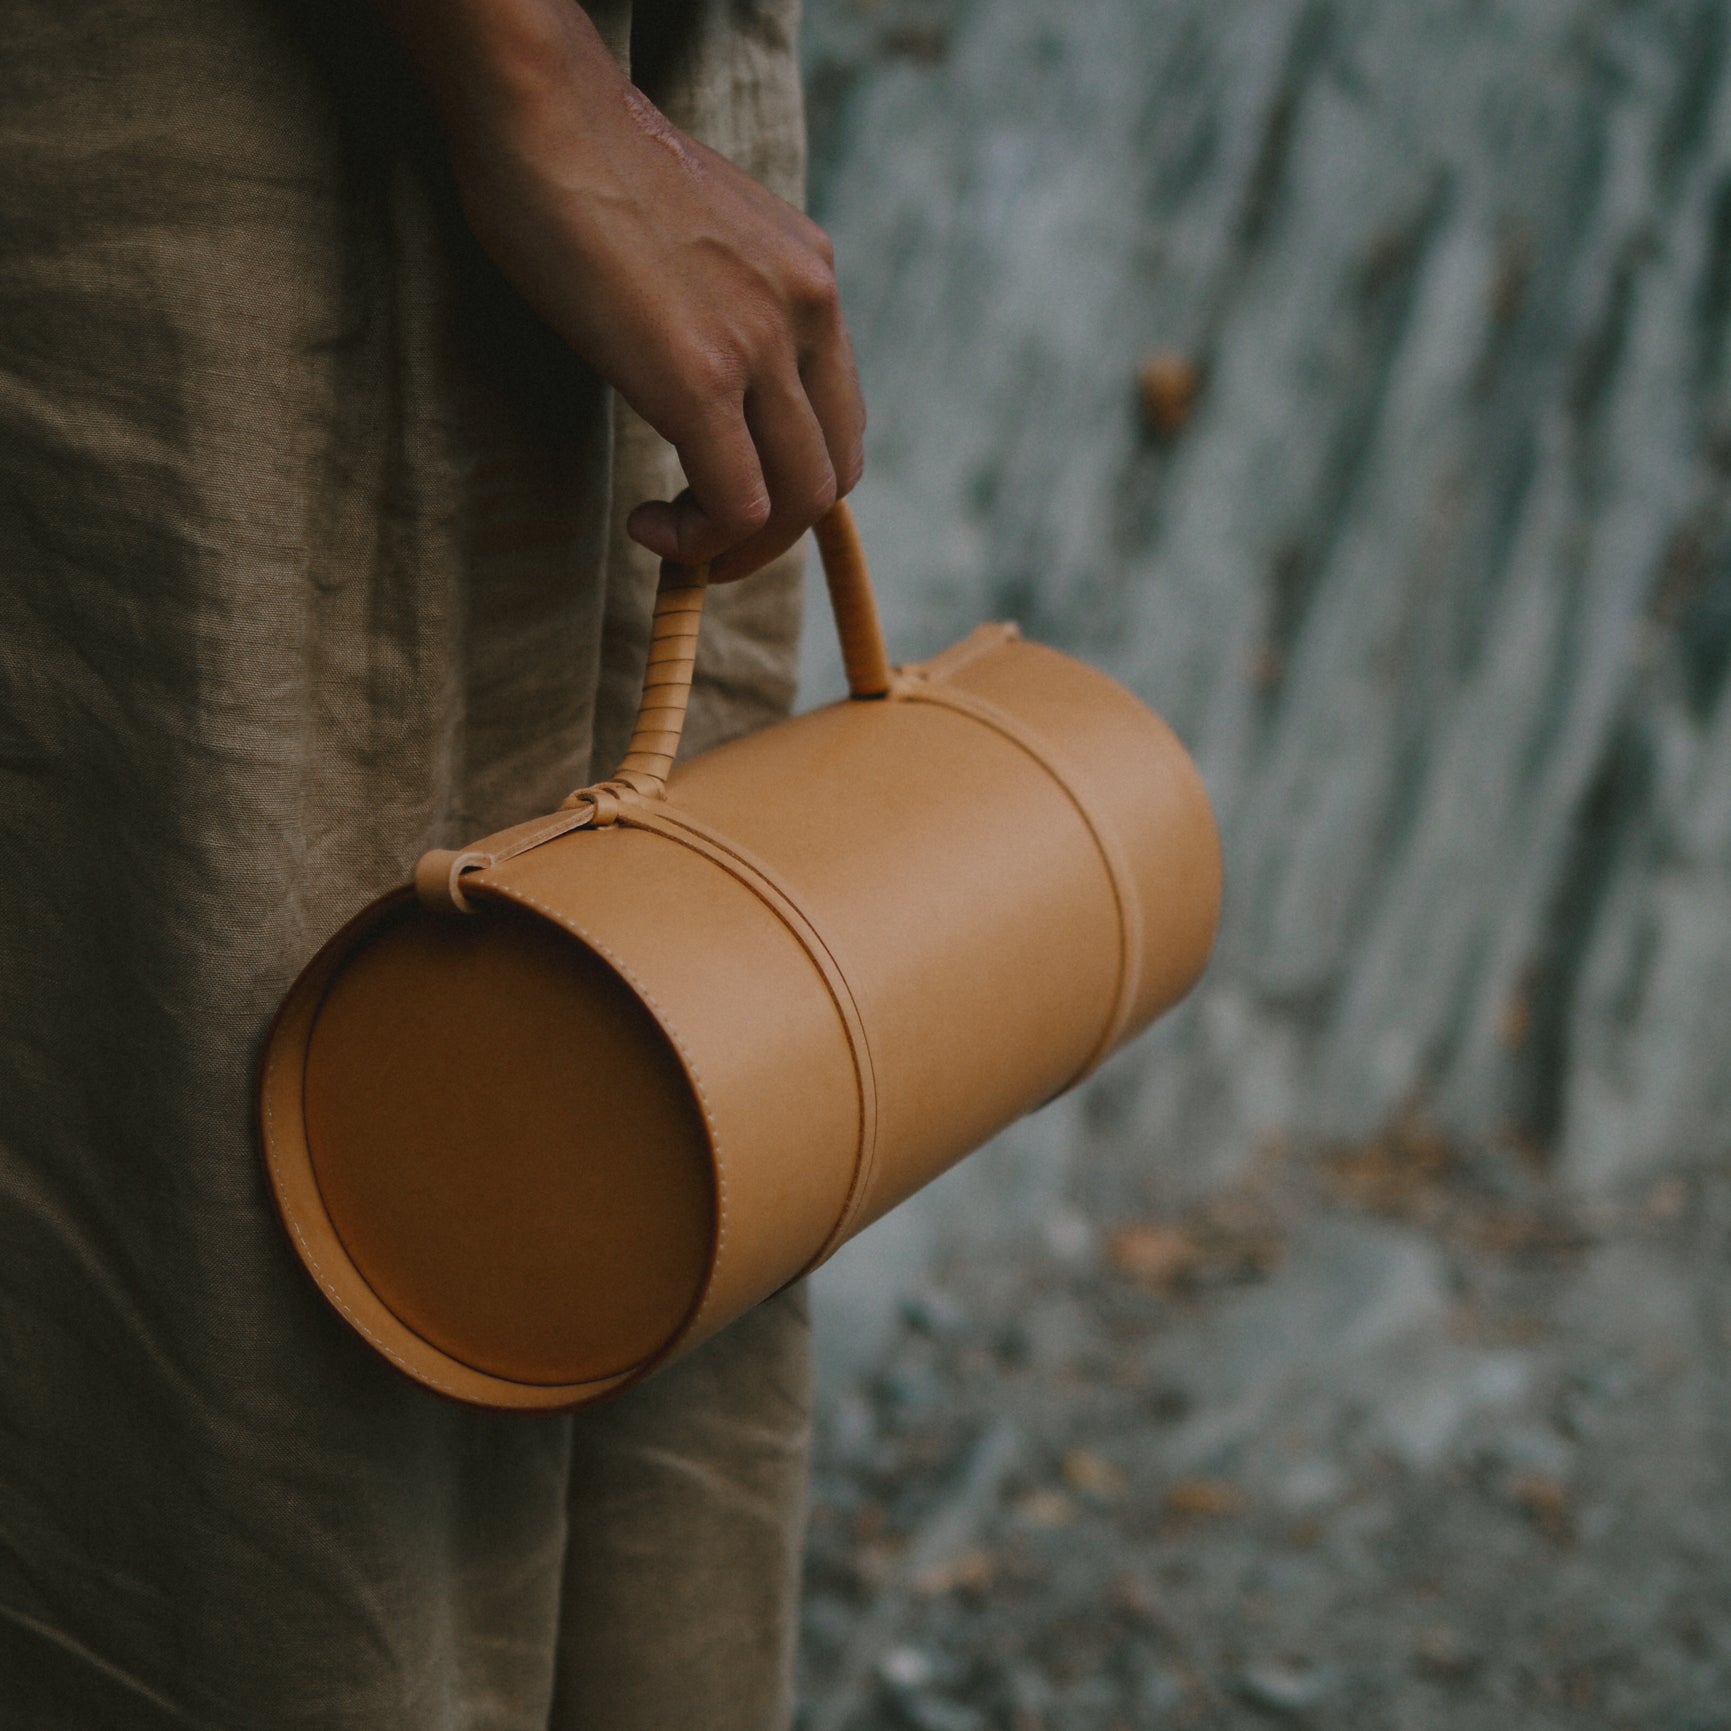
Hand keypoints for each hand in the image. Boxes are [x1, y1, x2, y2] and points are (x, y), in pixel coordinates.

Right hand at [376, 0, 864, 582]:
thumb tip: (692, 374)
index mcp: (811, 276)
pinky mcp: (703, 377)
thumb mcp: (694, 240)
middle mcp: (808, 307)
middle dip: (776, 531)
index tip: (728, 494)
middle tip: (707, 543)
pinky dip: (700, 539)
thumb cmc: (584, 168)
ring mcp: (763, 342)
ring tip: (674, 539)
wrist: (538, 114)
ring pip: (799, 499)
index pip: (840, 417)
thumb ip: (723, 303)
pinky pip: (738, 502)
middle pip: (834, 471)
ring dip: (740, 547)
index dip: (793, 481)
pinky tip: (648, 523)